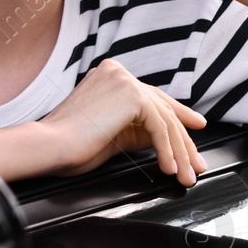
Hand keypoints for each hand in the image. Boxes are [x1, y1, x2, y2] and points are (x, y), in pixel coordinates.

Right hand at [39, 59, 208, 185]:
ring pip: (165, 119)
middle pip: (162, 108)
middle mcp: (119, 72)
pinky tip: (169, 169)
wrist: (51, 146)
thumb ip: (138, 129)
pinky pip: (159, 127)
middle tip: (196, 164)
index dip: (178, 116)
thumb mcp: (114, 135)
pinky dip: (167, 150)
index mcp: (111, 75)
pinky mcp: (130, 95)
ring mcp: (124, 80)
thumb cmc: (72, 146)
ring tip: (185, 175)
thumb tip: (165, 138)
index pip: (152, 97)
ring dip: (179, 151)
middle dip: (183, 140)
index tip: (195, 130)